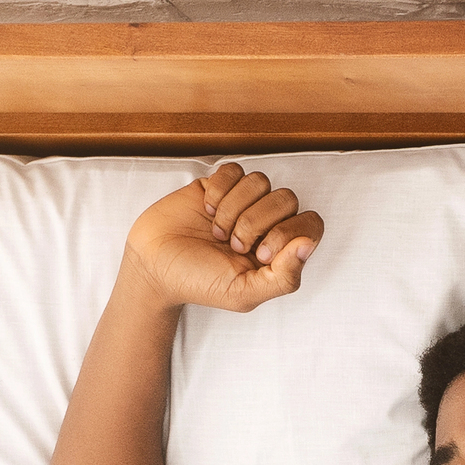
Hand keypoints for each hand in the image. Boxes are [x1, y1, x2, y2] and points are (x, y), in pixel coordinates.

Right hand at [123, 162, 324, 311]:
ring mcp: (243, 202)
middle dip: (256, 223)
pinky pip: (234, 171)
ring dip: (234, 208)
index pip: (311, 225)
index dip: (289, 233)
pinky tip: (206, 211)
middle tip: (233, 245)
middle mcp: (267, 223)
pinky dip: (219, 191)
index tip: (259, 254)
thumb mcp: (244, 294)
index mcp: (280, 250)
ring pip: (261, 181)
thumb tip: (307, 244)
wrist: (154, 266)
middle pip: (287, 199)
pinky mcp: (219, 186)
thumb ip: (284, 277)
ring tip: (217, 231)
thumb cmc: (199, 284)